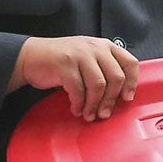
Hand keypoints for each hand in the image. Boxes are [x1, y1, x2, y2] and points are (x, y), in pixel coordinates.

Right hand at [11, 36, 139, 120]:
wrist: (31, 56)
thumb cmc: (61, 61)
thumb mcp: (88, 58)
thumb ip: (104, 69)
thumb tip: (120, 94)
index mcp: (104, 46)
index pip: (129, 62)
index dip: (132, 82)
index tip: (127, 98)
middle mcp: (95, 48)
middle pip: (116, 77)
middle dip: (111, 100)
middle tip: (104, 113)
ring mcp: (80, 55)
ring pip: (98, 85)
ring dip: (94, 105)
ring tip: (89, 114)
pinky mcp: (65, 65)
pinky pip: (78, 90)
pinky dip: (79, 104)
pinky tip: (76, 109)